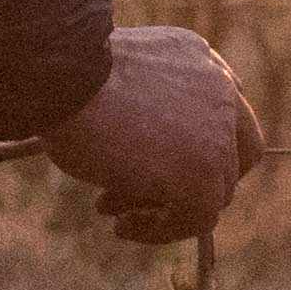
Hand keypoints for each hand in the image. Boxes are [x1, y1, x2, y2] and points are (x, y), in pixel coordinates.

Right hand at [41, 25, 261, 243]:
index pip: (223, 112)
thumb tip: (139, 151)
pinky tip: (122, 227)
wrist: (61, 77)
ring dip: (165, 207)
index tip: (153, 161)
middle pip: (229, 154)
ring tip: (113, 211)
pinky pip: (198, 217)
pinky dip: (163, 229)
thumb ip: (145, 105)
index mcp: (200, 60)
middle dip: (184, 178)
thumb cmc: (67, 77)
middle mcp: (219, 91)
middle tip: (136, 192)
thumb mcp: (115, 79)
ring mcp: (217, 133)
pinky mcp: (202, 174)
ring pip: (214, 190)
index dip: (194, 144)